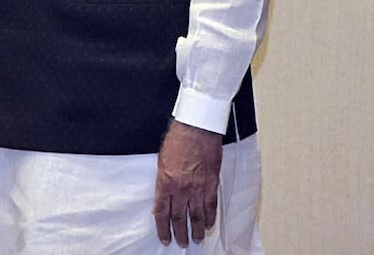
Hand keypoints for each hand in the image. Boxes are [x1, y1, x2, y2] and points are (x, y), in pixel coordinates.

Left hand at [152, 120, 221, 246]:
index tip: (164, 237)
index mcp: (165, 182)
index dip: (162, 227)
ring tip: (196, 239)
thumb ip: (164, 181)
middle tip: (180, 243)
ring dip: (196, 230)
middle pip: (179, 218)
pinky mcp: (211, 185)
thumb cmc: (178, 140)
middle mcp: (181, 189)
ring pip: (196, 217)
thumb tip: (165, 196)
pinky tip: (208, 225)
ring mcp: (197, 188)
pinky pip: (211, 207)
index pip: (162, 212)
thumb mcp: (162, 161)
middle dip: (179, 233)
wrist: (197, 130)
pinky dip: (210, 218)